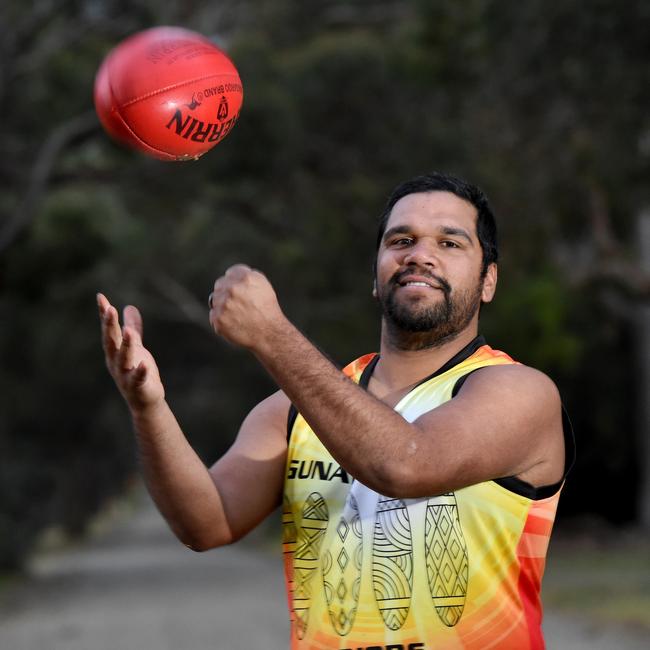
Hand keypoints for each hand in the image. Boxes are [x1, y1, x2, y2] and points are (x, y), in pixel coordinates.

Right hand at [97, 293, 164, 410]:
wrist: (145, 401)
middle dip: (109, 326)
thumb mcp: (136, 347)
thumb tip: (129, 307)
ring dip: (125, 345)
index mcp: (114, 351)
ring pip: (123, 359)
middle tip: (109, 309)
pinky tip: (145, 364)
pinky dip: (140, 371)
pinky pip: (138, 378)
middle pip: (111, 342)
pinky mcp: (138, 386)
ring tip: (128, 331)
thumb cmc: (138, 372)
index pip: (108, 330)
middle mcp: (116, 362)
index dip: (104, 314)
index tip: (100, 297)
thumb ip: (132, 328)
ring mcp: (125, 375)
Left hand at [208, 265, 286, 349]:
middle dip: (227, 292)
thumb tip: (231, 274)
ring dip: (223, 305)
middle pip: (220, 284)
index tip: (242, 291)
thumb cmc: (267, 309)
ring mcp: (224, 304)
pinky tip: (234, 323)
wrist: (268, 333)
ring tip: (238, 314)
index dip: (236, 282)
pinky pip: (214, 315)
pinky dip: (222, 319)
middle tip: (239, 304)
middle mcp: (233, 289)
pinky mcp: (217, 319)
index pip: (231, 273)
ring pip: (215, 300)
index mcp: (246, 278)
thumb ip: (247, 275)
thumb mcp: (263, 285)